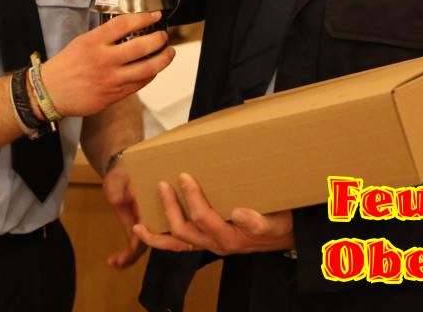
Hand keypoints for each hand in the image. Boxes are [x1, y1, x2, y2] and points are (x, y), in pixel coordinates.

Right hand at [42, 11, 173, 116]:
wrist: (51, 92)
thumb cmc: (65, 66)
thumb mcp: (81, 42)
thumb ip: (104, 37)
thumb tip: (129, 30)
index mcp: (94, 42)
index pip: (124, 24)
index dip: (144, 17)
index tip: (154, 15)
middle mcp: (104, 60)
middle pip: (141, 46)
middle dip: (159, 39)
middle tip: (164, 36)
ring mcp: (111, 79)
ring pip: (146, 68)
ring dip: (163, 59)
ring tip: (169, 53)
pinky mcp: (114, 95)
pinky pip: (140, 84)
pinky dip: (151, 74)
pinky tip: (154, 69)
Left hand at [102, 164, 146, 268]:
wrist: (122, 170)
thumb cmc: (122, 172)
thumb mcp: (117, 177)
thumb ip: (117, 188)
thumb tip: (118, 200)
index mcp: (150, 202)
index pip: (151, 221)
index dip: (143, 234)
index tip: (132, 243)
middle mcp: (151, 215)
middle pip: (150, 237)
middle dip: (134, 252)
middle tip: (118, 262)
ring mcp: (145, 223)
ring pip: (142, 244)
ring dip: (130, 256)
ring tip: (114, 264)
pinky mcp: (136, 227)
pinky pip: (135, 243)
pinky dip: (127, 255)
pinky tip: (114, 262)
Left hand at [133, 173, 293, 255]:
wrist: (284, 237)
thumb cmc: (280, 224)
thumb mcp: (277, 222)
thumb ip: (259, 222)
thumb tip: (239, 214)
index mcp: (231, 237)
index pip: (204, 218)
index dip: (192, 198)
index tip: (185, 176)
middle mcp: (216, 244)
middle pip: (184, 229)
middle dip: (170, 207)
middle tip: (162, 184)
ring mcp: (208, 245)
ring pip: (176, 242)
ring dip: (156, 231)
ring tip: (138, 219)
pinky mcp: (205, 242)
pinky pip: (178, 246)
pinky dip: (158, 241)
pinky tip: (142, 231)